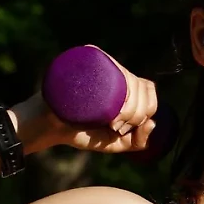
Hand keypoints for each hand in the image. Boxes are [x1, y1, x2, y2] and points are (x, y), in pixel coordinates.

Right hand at [14, 47, 159, 154]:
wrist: (49, 126)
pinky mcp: (87, 61)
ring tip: (110, 121)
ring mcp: (101, 64)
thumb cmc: (82, 133)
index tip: (124, 127)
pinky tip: (111, 112)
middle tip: (115, 126)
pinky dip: (119, 96)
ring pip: (131, 81)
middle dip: (136, 114)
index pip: (149, 89)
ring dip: (128, 108)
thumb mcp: (115, 143)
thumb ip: (138, 141)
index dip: (146, 110)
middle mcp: (115, 72)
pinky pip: (113, 71)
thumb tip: (154, 123)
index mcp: (124, 85)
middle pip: (143, 86)